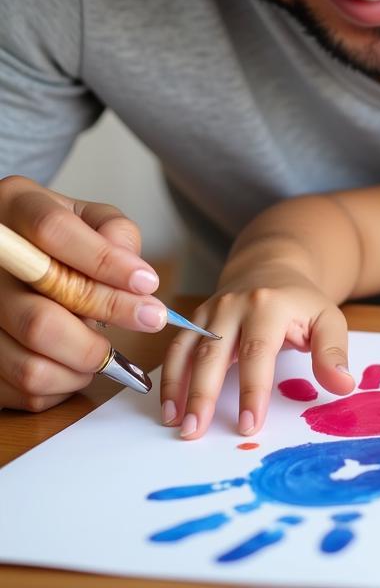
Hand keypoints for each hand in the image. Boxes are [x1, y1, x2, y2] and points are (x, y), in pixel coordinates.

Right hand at [0, 175, 163, 411]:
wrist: (14, 254)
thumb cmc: (60, 236)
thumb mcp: (90, 216)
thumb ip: (116, 234)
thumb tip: (136, 276)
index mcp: (14, 207)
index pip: (54, 233)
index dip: (105, 262)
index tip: (148, 284)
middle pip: (39, 317)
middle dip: (105, 326)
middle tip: (148, 321)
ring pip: (30, 364)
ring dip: (83, 365)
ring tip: (107, 349)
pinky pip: (21, 390)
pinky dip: (61, 386)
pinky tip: (76, 364)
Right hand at [160, 266, 354, 439]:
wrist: (273, 267)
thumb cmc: (301, 302)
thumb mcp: (328, 319)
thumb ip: (333, 352)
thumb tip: (343, 385)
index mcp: (269, 305)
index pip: (258, 352)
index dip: (253, 391)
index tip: (249, 425)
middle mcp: (234, 305)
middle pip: (214, 352)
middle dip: (203, 394)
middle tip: (195, 432)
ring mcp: (211, 310)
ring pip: (187, 350)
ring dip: (177, 388)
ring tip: (175, 424)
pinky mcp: (195, 318)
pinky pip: (177, 347)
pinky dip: (169, 377)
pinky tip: (168, 406)